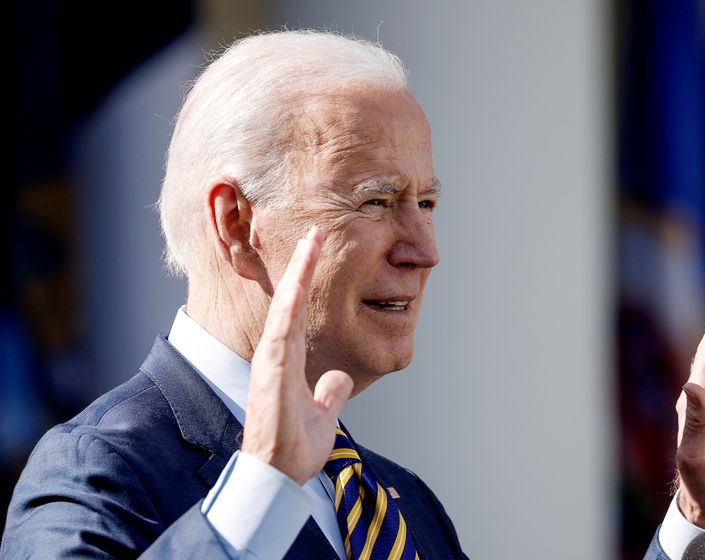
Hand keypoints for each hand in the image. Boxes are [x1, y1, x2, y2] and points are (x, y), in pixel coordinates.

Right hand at [241, 227, 352, 484]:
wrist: (278, 476)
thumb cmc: (294, 448)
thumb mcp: (323, 415)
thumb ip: (329, 393)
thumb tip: (339, 378)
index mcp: (289, 361)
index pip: (298, 311)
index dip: (306, 281)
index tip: (316, 251)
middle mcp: (277, 356)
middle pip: (289, 301)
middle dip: (302, 266)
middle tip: (315, 232)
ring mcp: (272, 363)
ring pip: (284, 309)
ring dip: (297, 276)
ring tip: (310, 243)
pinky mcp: (270, 375)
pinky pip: (281, 334)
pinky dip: (288, 307)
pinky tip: (297, 284)